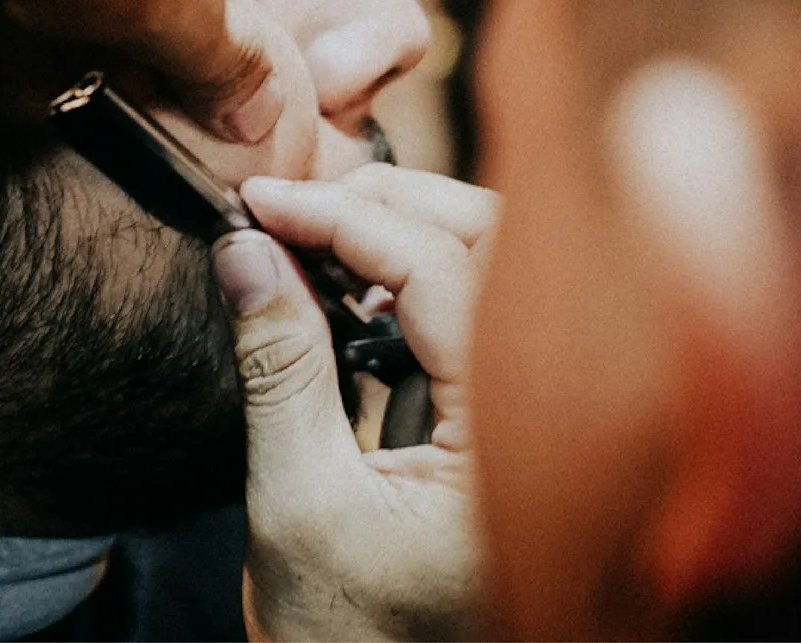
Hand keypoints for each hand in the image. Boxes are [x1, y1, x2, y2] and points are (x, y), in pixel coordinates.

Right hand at [212, 164, 497, 640]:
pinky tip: (351, 284)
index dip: (345, 220)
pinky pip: (477, 321)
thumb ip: (278, 367)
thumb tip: (243, 249)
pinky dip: (414, 283)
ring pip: (495, 274)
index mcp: (519, 442)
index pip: (443, 273)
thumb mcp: (296, 501)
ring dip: (408, 235)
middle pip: (498, 249)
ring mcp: (539, 420)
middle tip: (295, 201)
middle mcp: (557, 420)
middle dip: (394, 204)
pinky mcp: (507, 427)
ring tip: (315, 233)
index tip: (260, 202)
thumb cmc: (346, 637)